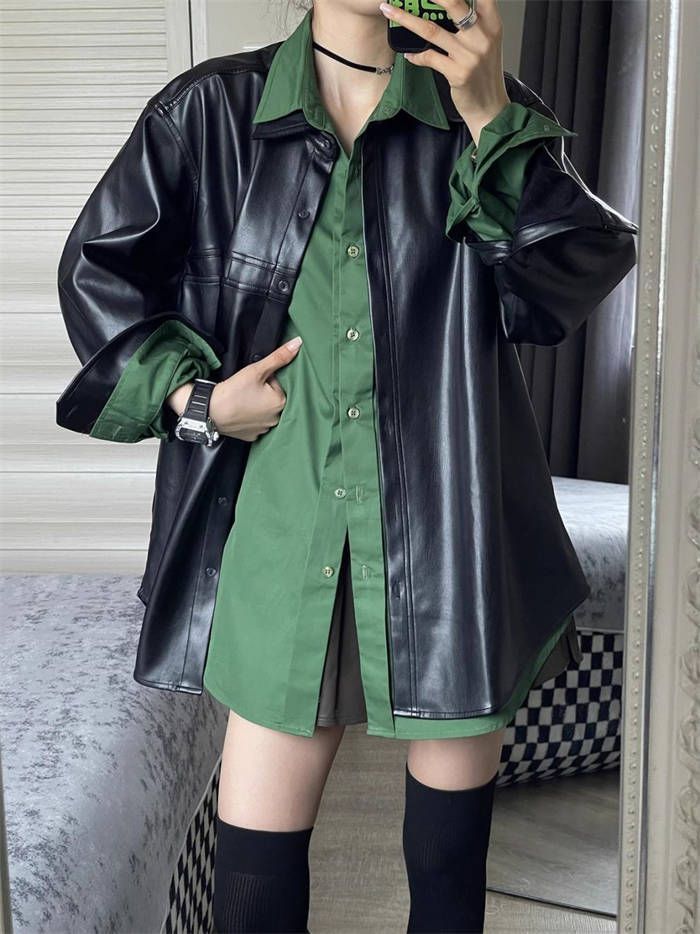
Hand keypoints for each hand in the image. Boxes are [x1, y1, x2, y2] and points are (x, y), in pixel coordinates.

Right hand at [208, 336, 302, 441]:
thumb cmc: (233, 392)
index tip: (253, 381)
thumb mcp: (257, 370)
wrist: (210, 412)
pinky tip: (240, 412)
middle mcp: (276, 419)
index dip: (265, 379)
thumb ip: (278, 357)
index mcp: (281, 402)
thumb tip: (297, 343)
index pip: (277, 384)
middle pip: (272, 398)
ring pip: (263, 411)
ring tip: (242, 401)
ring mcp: (264, 429)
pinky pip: (254, 423)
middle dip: (262, 392)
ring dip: (256, 405)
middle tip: (246, 390)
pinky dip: (249, 417)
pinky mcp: (252, 436)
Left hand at [378, 0, 510, 146]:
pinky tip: (408, 55)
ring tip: (389, 11)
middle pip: (453, 4)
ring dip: (405, 19)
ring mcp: (469, 56)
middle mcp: (483, 37)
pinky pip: (429, 58)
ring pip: (432, 30)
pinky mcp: (458, 73)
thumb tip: (446, 5)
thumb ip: (474, 23)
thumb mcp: (486, 43)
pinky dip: (415, 56)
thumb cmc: (485, 75)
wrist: (490, 107)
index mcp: (492, 24)